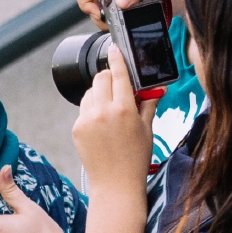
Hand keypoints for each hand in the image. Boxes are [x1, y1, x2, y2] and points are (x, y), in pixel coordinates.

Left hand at [71, 46, 157, 197]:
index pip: (119, 74)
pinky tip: (101, 126)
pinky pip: (83, 110)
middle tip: (117, 88)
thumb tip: (155, 88)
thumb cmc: (136, 159)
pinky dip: (92, 111)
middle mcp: (103, 112)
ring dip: (99, 94)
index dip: (117, 59)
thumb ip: (147, 104)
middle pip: (101, 78)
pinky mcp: (76, 128)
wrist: (115, 184)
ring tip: (110, 111)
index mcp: (124, 109)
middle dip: (109, 78)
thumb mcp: (147, 129)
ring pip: (90, 93)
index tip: (114, 48)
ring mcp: (87, 120)